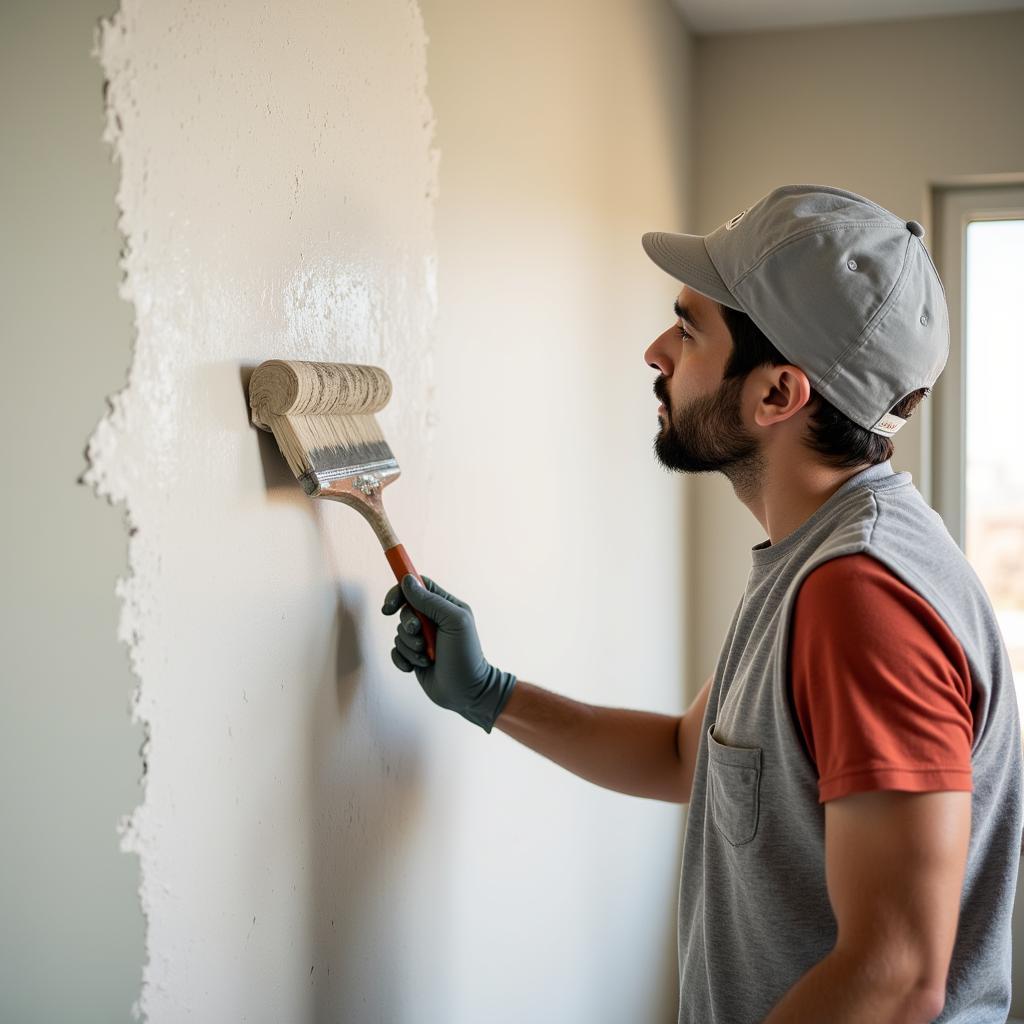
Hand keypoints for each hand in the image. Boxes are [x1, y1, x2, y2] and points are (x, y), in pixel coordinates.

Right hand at [381, 575, 516, 733]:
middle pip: (405, 609)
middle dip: (407, 624)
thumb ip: (431, 600)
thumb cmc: (465, 656)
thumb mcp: (453, 622)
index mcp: (446, 606)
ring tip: (427, 657)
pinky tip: (415, 667)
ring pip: (399, 633)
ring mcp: (423, 639)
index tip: (390, 605)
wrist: (466, 693)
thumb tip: (407, 581)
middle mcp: (434, 620)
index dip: (400, 591)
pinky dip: (402, 659)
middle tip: (418, 634)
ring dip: (410, 647)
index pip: (418, 586)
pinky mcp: (414, 656)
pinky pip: (396, 651)